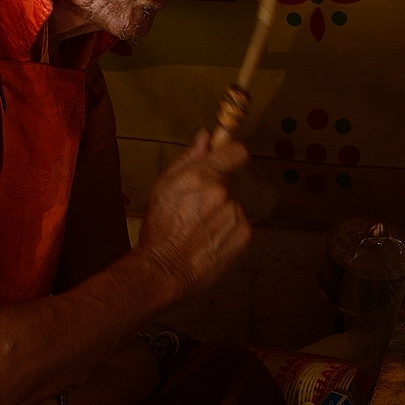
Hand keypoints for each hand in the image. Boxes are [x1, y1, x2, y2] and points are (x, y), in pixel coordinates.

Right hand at [136, 128, 250, 298]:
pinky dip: (228, 229)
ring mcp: (236, 214)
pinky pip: (240, 222)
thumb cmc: (159, 227)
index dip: (230, 155)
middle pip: (230, 181)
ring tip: (200, 227)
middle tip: (196, 208)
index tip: (225, 161)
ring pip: (234, 203)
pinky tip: (210, 238)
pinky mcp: (245, 234)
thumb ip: (189, 158)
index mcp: (202, 176)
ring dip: (222, 211)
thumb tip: (206, 137)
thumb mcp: (164, 185)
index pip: (237, 151)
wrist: (165, 267)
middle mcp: (222, 192)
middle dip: (217, 189)